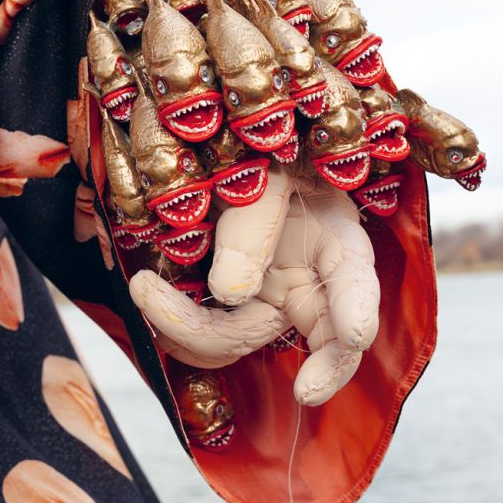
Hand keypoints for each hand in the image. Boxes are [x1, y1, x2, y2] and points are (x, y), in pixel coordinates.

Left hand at [129, 160, 379, 406]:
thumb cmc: (264, 153)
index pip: (357, 284)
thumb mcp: (263, 171)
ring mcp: (273, 299)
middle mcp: (311, 282)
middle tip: (220, 346)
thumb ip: (252, 224)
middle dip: (278, 354)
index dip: (359, 313)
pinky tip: (151, 294)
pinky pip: (212, 334)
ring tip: (143, 286)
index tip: (354, 336)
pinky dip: (178, 325)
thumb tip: (229, 294)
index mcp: (335, 241)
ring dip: (189, 329)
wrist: (233, 148)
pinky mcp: (237, 307)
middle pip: (310, 340)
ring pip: (241, 340)